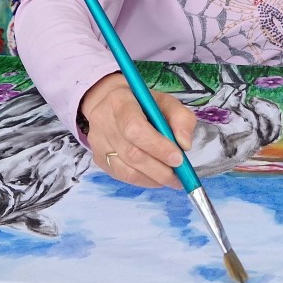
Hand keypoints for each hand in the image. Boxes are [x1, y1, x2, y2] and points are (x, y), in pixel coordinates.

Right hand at [80, 72, 195, 188]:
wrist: (111, 103)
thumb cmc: (142, 103)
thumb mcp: (166, 102)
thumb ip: (181, 119)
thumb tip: (184, 145)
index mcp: (119, 101)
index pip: (135, 128)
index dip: (157, 147)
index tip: (178, 158)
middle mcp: (103, 122)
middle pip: (131, 153)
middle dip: (159, 169)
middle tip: (180, 175)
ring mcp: (98, 143)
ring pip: (126, 170)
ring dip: (154, 178)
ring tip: (172, 179)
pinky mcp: (98, 159)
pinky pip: (123, 177)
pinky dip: (144, 181)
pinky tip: (157, 178)